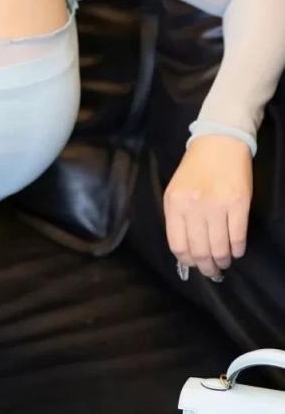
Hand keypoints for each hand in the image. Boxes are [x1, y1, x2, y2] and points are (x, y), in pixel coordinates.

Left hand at [163, 134, 252, 279]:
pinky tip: (236, 251)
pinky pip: (237, 236)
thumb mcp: (176, 191)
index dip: (187, 261)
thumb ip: (178, 218)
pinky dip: (237, 249)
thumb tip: (186, 251)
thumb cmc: (196, 168)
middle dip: (206, 267)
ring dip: (222, 260)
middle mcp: (194, 207)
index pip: (178, 245)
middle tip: (212, 271)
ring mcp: (217, 205)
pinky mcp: (239, 203)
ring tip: (224, 262)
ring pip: (219, 247)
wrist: (219, 142)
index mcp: (175, 204)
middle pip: (199, 250)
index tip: (194, 265)